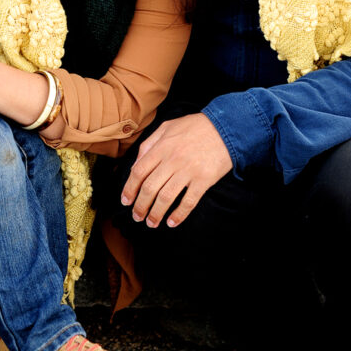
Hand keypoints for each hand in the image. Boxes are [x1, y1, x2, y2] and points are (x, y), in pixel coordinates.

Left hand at [121, 113, 231, 228]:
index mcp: (161, 147)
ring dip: (156, 213)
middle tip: (137, 216)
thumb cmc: (194, 127)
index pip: (139, 172)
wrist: (225, 127)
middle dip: (140, 206)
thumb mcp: (167, 127)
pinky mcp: (203, 180)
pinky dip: (179, 214)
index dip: (129, 189)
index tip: (125, 201)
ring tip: (151, 223)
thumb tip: (136, 164)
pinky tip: (172, 222)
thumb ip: (149, 144)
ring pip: (166, 197)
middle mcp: (172, 160)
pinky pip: (189, 202)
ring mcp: (188, 171)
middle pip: (150, 188)